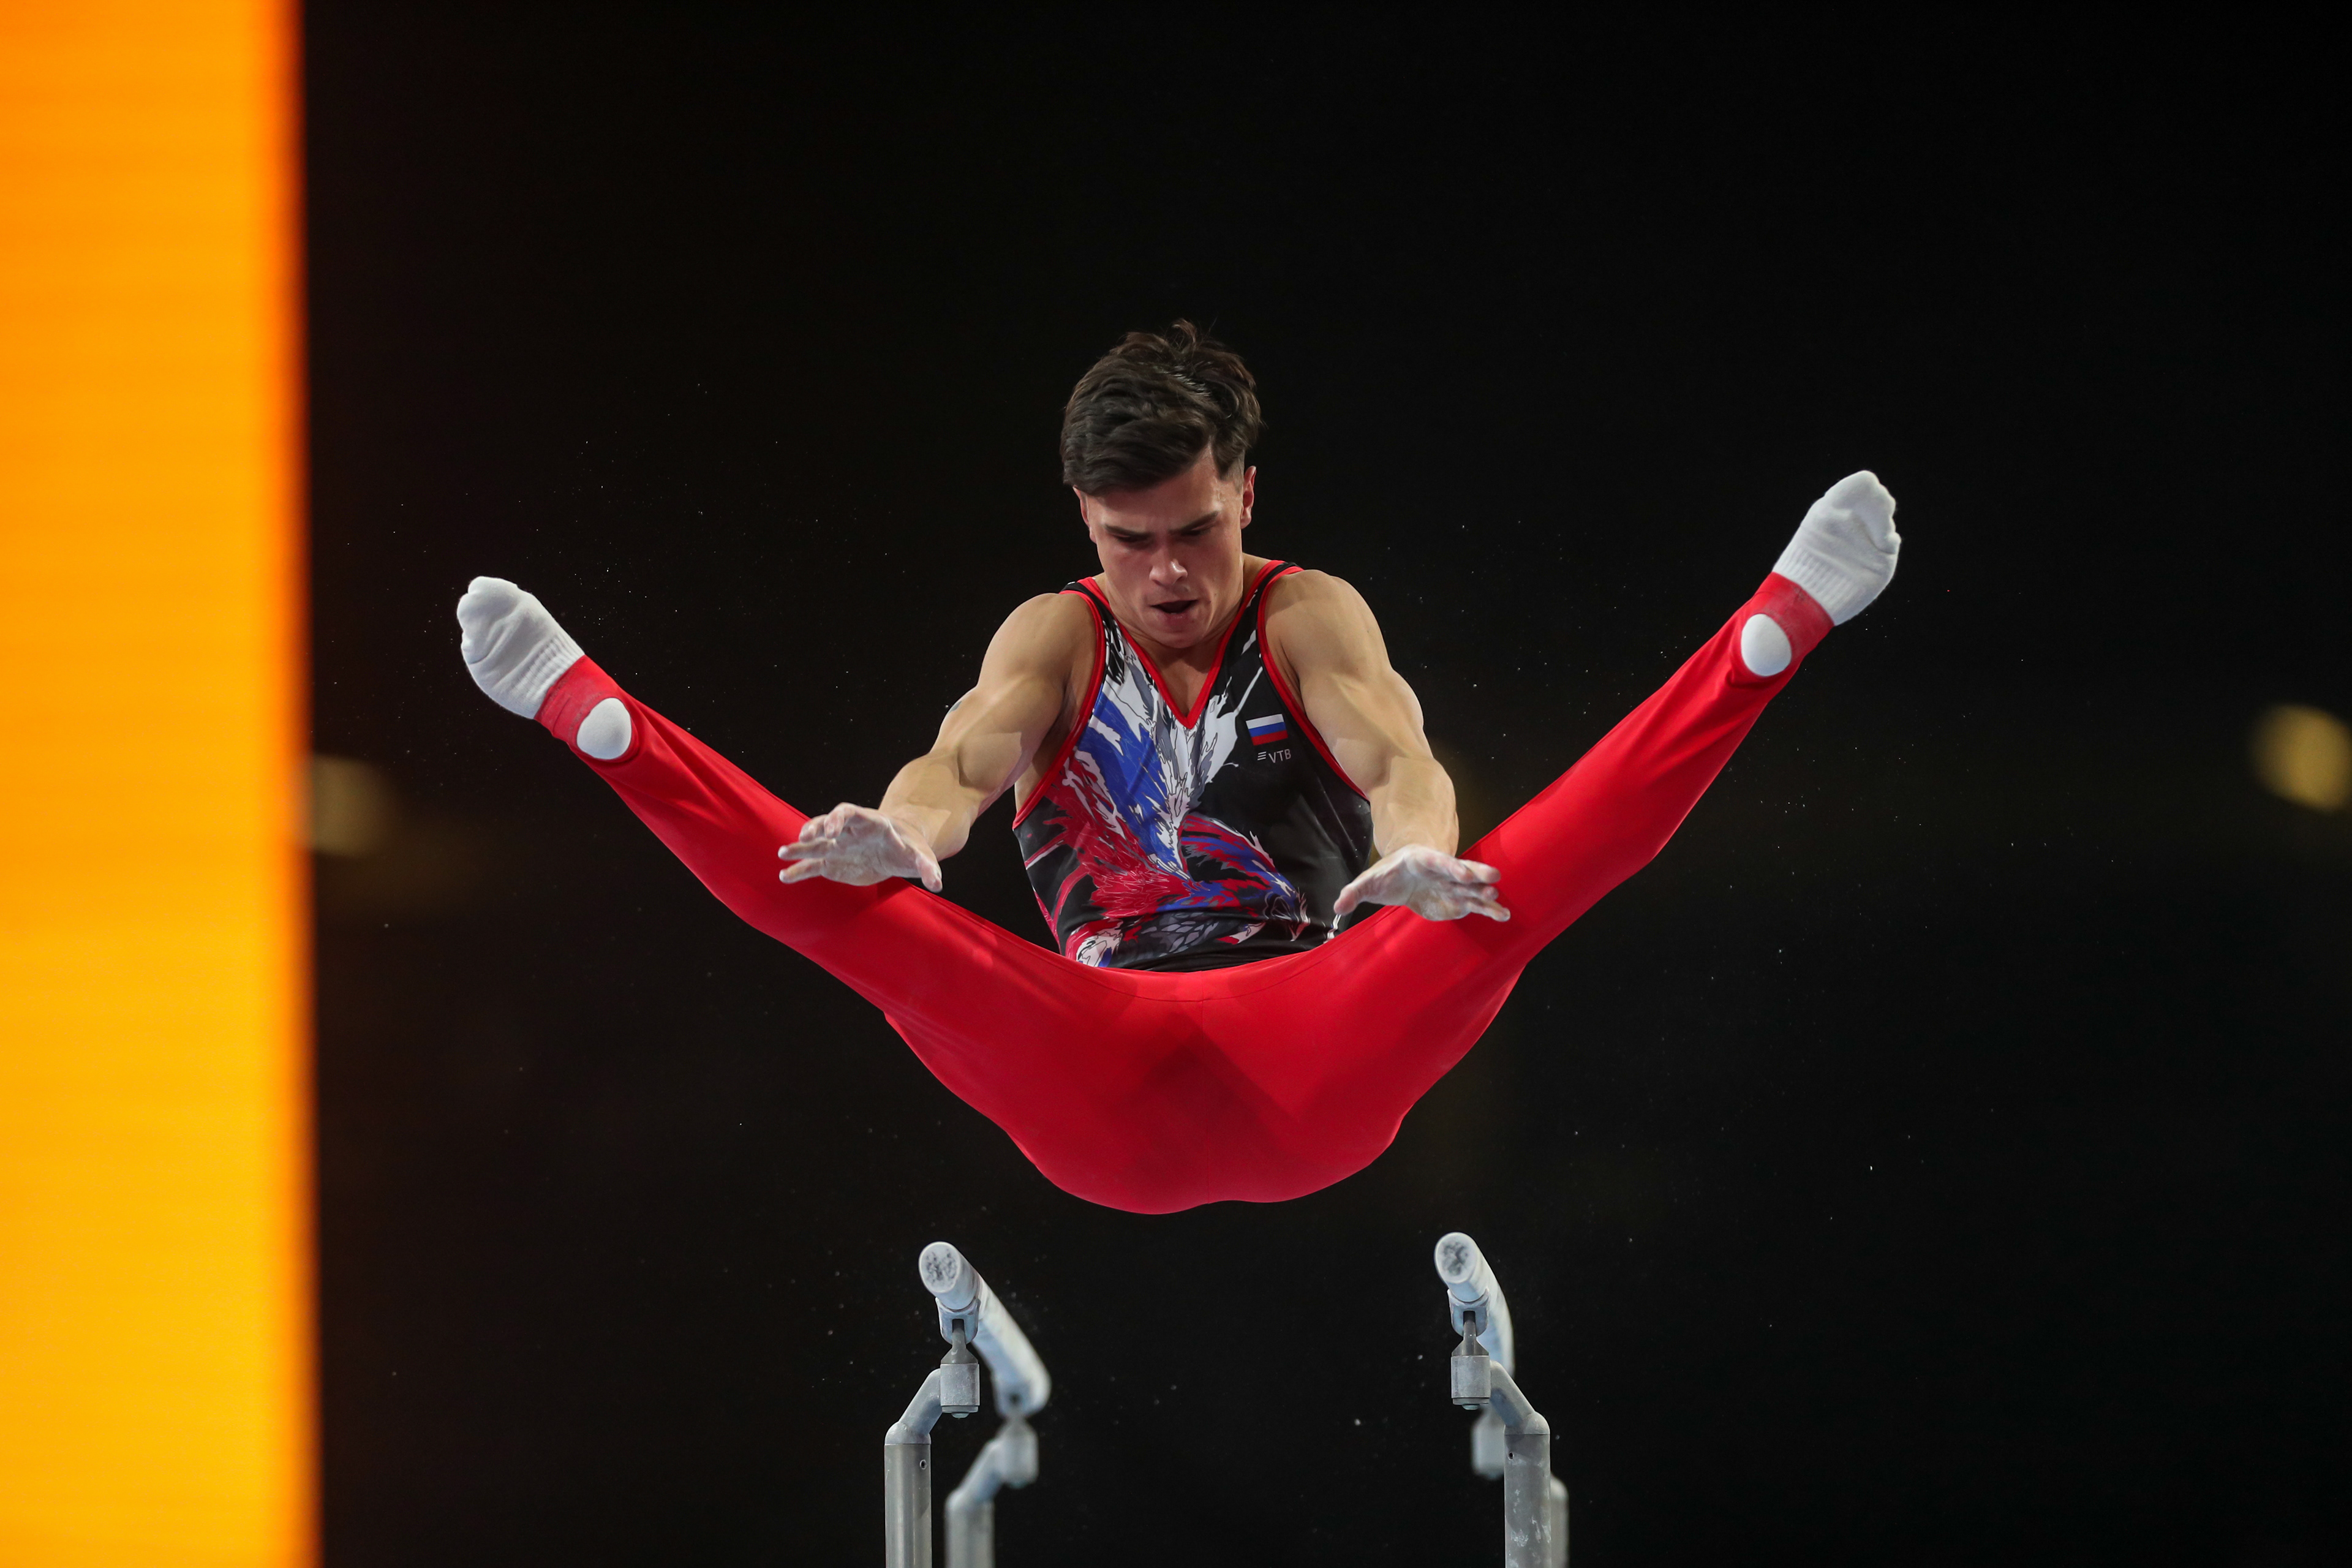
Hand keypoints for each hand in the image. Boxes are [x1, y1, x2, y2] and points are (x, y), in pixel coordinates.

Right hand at [778, 803, 942, 891]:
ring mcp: (838, 846)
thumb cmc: (910, 849)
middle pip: (828, 823)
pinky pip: (812, 865)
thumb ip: (928, 867)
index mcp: (869, 823)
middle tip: (804, 838)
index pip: (849, 813)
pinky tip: (785, 877)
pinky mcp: (833, 862)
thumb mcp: (921, 857)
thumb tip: (937, 882)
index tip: (830, 830)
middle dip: (815, 828)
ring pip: (815, 843)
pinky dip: (799, 870)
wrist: (899, 853)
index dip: (838, 819)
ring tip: (782, 854)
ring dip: (799, 847)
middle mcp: (849, 831)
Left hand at [1332, 844, 1507, 922]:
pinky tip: (1502, 915)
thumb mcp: (1367, 882)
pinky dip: (1487, 909)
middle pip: (1460, 871)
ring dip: (1485, 896)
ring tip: (1501, 905)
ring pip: (1471, 889)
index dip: (1450, 866)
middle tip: (1494, 877)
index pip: (1437, 861)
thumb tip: (1338, 906)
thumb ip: (1354, 892)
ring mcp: (1450, 885)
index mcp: (1420, 860)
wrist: (1401, 875)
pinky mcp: (1455, 900)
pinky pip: (1474, 904)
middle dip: (1475, 874)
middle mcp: (1441, 871)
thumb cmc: (1386, 875)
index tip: (1462, 873)